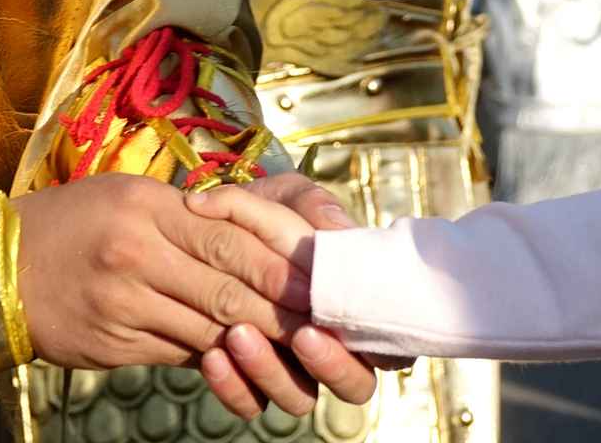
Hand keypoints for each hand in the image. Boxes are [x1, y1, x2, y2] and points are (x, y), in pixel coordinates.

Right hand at [12, 175, 314, 375]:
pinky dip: (213, 358)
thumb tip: (252, 244)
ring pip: (208, 328)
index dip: (282, 265)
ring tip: (296, 345)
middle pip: (228, 288)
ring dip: (256, 341)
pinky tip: (239, 358)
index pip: (232, 239)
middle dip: (283, 309)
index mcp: (148, 208)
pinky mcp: (113, 345)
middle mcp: (137, 255)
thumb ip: (188, 216)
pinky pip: (177, 353)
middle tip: (324, 322)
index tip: (321, 280)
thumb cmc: (71, 222)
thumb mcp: (128, 196)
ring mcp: (123, 305)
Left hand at [184, 178, 399, 419]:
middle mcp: (336, 346)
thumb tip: (337, 229)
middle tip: (302, 335)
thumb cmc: (273, 213)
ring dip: (273, 373)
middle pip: (355, 385)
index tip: (336, 316)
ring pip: (300, 399)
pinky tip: (212, 357)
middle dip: (331, 366)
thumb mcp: (289, 197)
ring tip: (238, 334)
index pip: (388, 346)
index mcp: (361, 307)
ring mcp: (295, 368)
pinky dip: (233, 387)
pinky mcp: (253, 382)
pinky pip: (250, 403)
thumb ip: (310, 204)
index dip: (373, 344)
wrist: (217, 226)